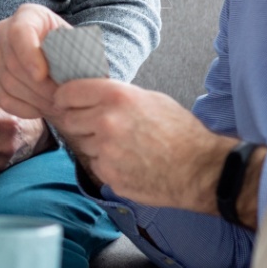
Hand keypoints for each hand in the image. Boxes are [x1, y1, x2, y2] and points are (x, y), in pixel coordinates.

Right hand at [0, 3, 71, 118]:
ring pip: (7, 81)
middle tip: (62, 99)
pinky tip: (40, 111)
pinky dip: (22, 108)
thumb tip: (60, 69)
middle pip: (12, 60)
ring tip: (57, 106)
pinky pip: (2, 96)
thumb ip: (72, 54)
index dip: (28, 54)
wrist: (69, 68)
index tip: (42, 76)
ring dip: (34, 98)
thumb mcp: (82, 48)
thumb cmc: (78, 54)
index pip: (19, 32)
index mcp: (29, 15)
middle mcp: (6, 30)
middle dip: (38, 85)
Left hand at [50, 79, 234, 214]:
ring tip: (125, 146)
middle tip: (98, 126)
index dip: (65, 97)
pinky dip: (107, 164)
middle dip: (80, 122)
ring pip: (83, 144)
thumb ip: (117, 96)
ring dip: (95, 145)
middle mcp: (106, 122)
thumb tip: (91, 95)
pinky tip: (130, 162)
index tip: (66, 101)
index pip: (69, 92)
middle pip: (69, 119)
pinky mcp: (108, 175)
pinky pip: (96, 165)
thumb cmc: (180, 132)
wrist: (200, 169)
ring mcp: (105, 151)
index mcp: (116, 97)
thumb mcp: (150, 99)